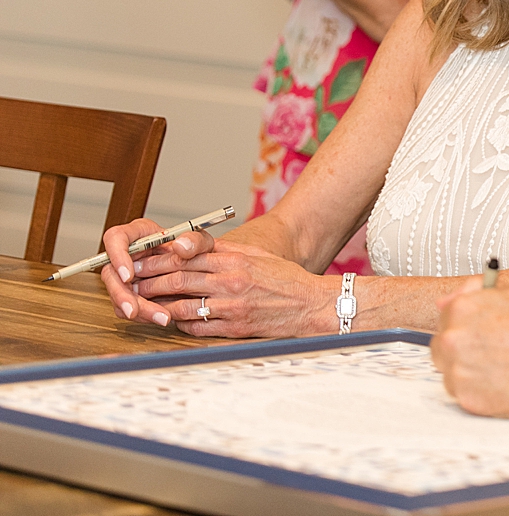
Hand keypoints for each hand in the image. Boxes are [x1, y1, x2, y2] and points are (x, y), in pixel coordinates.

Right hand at [100, 217, 206, 325]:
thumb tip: (181, 245)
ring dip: (137, 309)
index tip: (129, 275)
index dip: (117, 256)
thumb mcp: (201, 242)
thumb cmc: (195, 250)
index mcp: (139, 234)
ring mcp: (127, 275)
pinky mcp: (131, 293)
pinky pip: (128, 307)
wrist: (200, 270)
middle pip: (111, 274)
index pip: (115, 238)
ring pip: (118, 295)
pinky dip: (144, 315)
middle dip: (122, 294)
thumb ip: (195, 240)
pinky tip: (161, 318)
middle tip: (134, 310)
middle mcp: (128, 255)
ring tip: (161, 318)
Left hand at [102, 220, 332, 336]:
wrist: (310, 304)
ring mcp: (230, 307)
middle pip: (177, 280)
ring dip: (157, 305)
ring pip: (181, 305)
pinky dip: (179, 323)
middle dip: (149, 281)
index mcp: (234, 260)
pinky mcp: (233, 328)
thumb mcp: (257, 255)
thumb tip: (194, 247)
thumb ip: (226, 250)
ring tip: (142, 303)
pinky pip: (196, 326)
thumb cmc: (285, 278)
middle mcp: (230, 282)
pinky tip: (170, 319)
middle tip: (131, 282)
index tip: (140, 261)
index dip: (157, 259)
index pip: (186, 257)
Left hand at [431, 284, 508, 419]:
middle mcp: (454, 339)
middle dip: (463, 349)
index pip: (445, 317)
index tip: (478, 332)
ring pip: (451, 373)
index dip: (465, 325)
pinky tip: (504, 383)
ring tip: (502, 368)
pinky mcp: (469, 401)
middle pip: (442, 347)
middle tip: (493, 352)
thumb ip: (476, 294)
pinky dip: (480, 392)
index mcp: (462, 309)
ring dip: (469, 372)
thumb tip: (447, 301)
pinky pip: (464, 395)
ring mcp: (459, 372)